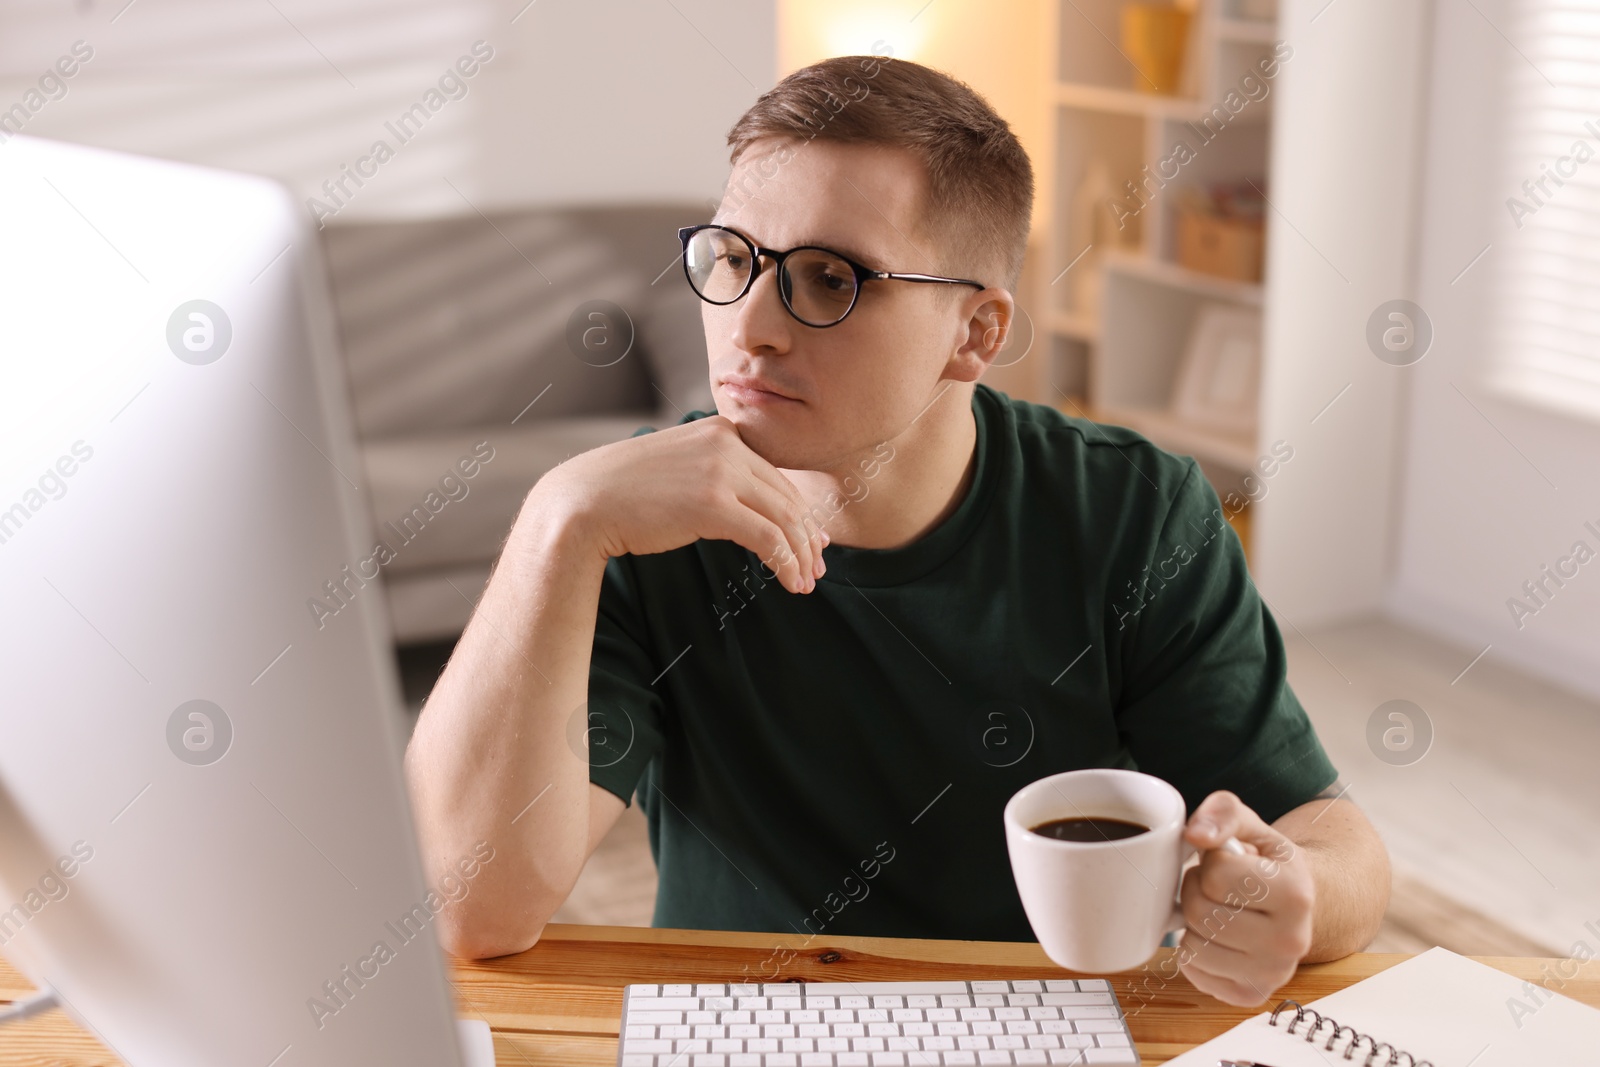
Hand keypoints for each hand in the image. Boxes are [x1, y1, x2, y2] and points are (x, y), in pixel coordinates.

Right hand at [531, 414, 825, 594]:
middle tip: (816, 566)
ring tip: (806, 581)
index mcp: (721, 431)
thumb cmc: (624, 492)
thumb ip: (713, 473)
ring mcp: (721, 471)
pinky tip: (791, 583)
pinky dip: (786, 563)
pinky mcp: (713, 504)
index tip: (811, 539)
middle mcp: (727, 444)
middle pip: (786, 496)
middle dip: (806, 536)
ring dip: (800, 554)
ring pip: (783, 518)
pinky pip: (767, 537)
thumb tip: (745, 505)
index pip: (775, 475)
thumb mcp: (678, 467)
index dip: (799, 512)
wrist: (583, 501)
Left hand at [1175, 790, 1313, 1006]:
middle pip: (1200, 913)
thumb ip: (1222, 812)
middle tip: (1216, 888)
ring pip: (1192, 946)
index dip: (1210, 862)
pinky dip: (1194, 952)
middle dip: (1196, 891)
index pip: (1216, 875)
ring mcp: (1274, 973)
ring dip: (1193, 922)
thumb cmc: (1267, 863)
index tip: (1228, 863)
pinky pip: (1194, 972)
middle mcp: (1291, 941)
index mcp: (1295, 893)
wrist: (1297, 904)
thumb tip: (1195, 834)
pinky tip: (1218, 937)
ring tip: (1218, 910)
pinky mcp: (1251, 994)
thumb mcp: (1252, 825)